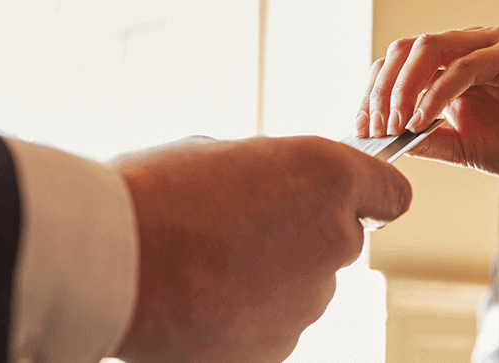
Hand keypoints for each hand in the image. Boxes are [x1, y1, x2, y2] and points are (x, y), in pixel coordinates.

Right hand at [109, 136, 410, 361]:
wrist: (107, 261)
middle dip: (298, 238)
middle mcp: (334, 241)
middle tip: (234, 230)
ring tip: (201, 267)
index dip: (369, 196)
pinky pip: (269, 329)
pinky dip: (241, 320)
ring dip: (266, 281)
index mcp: (329, 178)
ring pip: (301, 289)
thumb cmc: (153, 194)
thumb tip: (272, 193)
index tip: (349, 200)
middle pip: (337, 242)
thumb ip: (271, 175)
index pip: (391, 194)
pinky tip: (195, 302)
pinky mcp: (276, 349)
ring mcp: (309, 302)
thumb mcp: (221, 153)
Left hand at [356, 26, 498, 181]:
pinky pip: (464, 66)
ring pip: (427, 49)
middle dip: (381, 91)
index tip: (362, 131)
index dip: (373, 94)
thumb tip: (380, 140)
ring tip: (397, 125)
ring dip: (403, 88)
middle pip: (404, 50)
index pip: (397, 63)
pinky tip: (422, 120)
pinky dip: (436, 93)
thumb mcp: (461, 147)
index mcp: (452, 62)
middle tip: (374, 130)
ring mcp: (491, 45)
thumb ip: (424, 139)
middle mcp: (468, 45)